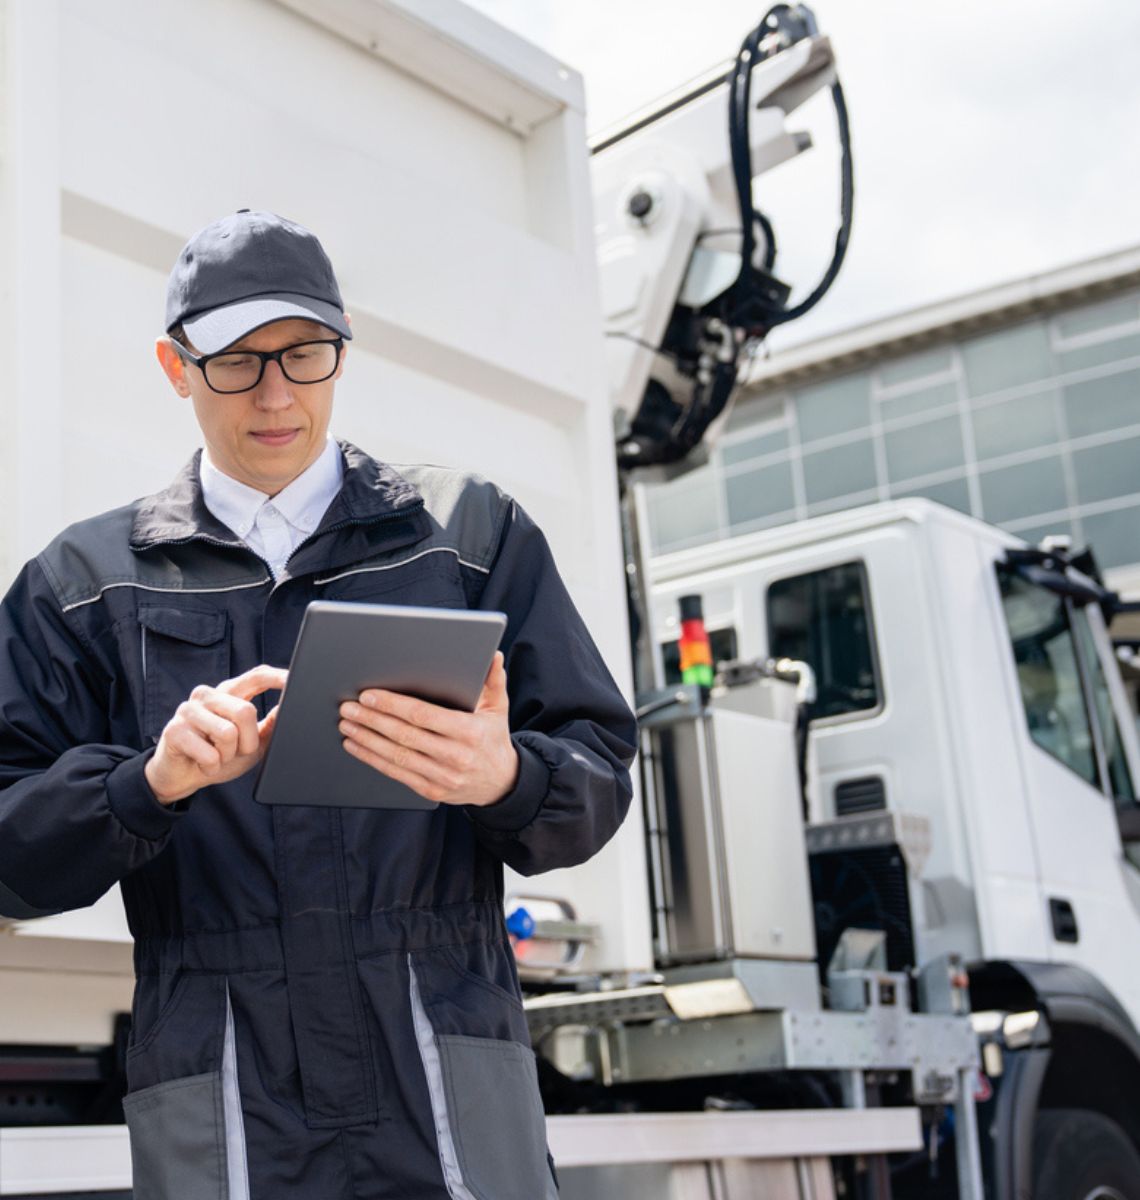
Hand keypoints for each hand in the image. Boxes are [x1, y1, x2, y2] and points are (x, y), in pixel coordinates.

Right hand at [144, 665, 286, 804]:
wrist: (182, 777)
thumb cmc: (218, 755)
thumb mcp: (251, 743)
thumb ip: (268, 725)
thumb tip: (285, 707)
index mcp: (229, 693)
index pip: (256, 676)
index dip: (277, 678)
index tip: (295, 681)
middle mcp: (208, 695)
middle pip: (245, 711)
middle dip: (248, 742)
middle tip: (236, 752)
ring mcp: (188, 710)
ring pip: (228, 733)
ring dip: (228, 755)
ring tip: (217, 756)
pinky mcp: (174, 730)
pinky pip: (209, 753)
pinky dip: (213, 766)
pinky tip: (203, 764)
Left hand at [338, 651, 518, 806]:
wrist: (501, 783)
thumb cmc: (493, 738)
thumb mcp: (498, 708)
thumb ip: (494, 681)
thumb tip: (494, 655)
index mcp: (469, 732)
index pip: (423, 715)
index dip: (393, 705)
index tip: (369, 695)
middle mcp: (455, 756)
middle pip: (404, 735)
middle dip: (372, 719)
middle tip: (349, 706)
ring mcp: (442, 776)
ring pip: (396, 755)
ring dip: (367, 739)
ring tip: (347, 724)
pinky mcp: (431, 791)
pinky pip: (396, 773)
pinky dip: (372, 758)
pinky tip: (357, 746)